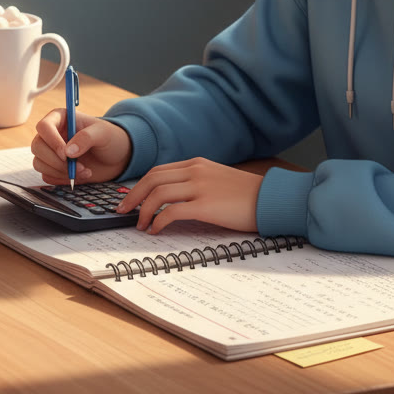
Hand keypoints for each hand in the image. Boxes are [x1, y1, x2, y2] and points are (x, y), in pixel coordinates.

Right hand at [31, 109, 131, 185]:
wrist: (117, 157)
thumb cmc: (110, 138)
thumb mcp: (103, 133)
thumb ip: (86, 137)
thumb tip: (68, 152)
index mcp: (61, 118)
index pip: (44, 126)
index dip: (52, 141)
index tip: (66, 154)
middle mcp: (52, 134)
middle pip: (37, 146)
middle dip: (56, 161)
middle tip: (78, 167)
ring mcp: (51, 152)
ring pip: (39, 163)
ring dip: (61, 172)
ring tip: (84, 172)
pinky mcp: (53, 168)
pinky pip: (47, 176)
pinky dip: (63, 180)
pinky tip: (80, 176)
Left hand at [115, 158, 262, 234]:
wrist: (270, 198)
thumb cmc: (247, 195)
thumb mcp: (218, 180)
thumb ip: (197, 184)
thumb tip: (174, 200)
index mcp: (197, 164)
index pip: (159, 170)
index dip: (140, 185)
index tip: (130, 198)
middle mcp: (195, 171)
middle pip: (152, 179)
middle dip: (133, 195)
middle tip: (122, 210)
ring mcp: (200, 186)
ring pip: (158, 193)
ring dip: (143, 210)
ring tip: (139, 224)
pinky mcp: (205, 205)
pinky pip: (171, 211)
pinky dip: (158, 220)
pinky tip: (156, 230)